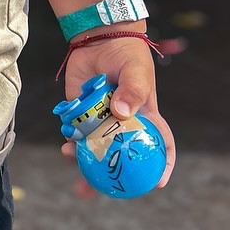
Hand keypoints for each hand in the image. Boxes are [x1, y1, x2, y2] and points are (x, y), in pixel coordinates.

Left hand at [57, 33, 175, 187]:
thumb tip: (121, 113)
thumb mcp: (136, 70)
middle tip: (97, 191)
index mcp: (146, 117)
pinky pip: (75, 133)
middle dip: (110, 178)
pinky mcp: (81, 113)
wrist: (99, 38)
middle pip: (121, 157)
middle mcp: (123, 124)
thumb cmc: (127, 54)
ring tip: (71, 158)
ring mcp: (101, 121)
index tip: (158, 183)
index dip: (162, 166)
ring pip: (94, 150)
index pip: (161, 145)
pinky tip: (66, 141)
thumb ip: (132, 90)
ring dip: (83, 161)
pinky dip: (70, 140)